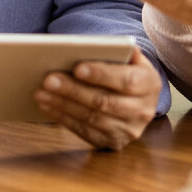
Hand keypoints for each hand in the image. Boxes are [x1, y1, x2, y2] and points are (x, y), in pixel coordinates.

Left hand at [33, 46, 161, 149]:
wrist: (139, 99)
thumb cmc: (127, 70)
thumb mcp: (130, 58)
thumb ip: (117, 51)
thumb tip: (89, 48)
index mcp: (150, 84)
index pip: (126, 80)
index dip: (102, 74)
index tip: (77, 67)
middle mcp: (144, 111)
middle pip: (104, 102)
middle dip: (73, 90)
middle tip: (48, 79)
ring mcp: (129, 131)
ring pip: (92, 119)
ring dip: (63, 105)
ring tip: (41, 92)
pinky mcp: (114, 143)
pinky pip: (85, 132)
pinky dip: (63, 118)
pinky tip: (48, 106)